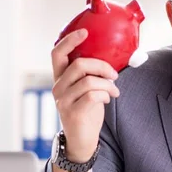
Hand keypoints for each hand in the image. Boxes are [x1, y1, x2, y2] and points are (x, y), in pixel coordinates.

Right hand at [51, 29, 119, 163]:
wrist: (82, 139)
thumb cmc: (87, 111)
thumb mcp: (87, 89)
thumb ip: (92, 74)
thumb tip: (112, 59)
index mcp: (60, 78)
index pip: (57, 53)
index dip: (70, 41)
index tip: (85, 32)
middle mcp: (58, 87)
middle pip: (79, 64)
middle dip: (102, 66)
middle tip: (114, 75)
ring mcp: (63, 100)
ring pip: (89, 81)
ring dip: (108, 84)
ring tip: (114, 90)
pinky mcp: (72, 112)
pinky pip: (93, 95)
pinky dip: (106, 95)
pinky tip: (108, 99)